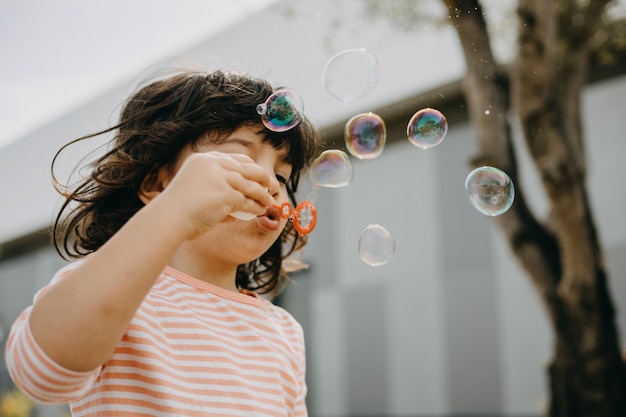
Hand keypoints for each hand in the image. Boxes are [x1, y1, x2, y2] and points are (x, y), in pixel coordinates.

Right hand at [152, 151, 276, 238]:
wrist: (168, 219)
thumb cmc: (178, 210)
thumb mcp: (195, 188)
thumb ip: (215, 187)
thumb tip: (239, 198)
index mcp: (204, 159)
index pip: (234, 159)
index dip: (249, 167)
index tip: (259, 175)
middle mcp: (212, 164)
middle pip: (247, 168)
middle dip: (262, 177)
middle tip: (272, 185)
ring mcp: (220, 177)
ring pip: (250, 185)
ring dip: (262, 194)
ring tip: (269, 202)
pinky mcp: (226, 193)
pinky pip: (247, 200)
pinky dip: (256, 206)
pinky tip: (260, 211)